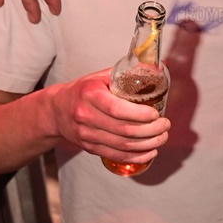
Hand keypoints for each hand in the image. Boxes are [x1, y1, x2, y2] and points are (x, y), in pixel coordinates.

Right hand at [50, 71, 169, 165]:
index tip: (156, 113)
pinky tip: (150, 152)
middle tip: (165, 125)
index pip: (117, 108)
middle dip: (151, 130)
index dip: (140, 114)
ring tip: (162, 137)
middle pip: (124, 130)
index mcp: (90, 95)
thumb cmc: (84, 90)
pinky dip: (136, 157)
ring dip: (148, 144)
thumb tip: (157, 66)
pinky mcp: (89, 147)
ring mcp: (87, 134)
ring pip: (122, 145)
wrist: (56, 109)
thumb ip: (126, 73)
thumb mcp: (100, 77)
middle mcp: (86, 116)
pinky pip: (116, 155)